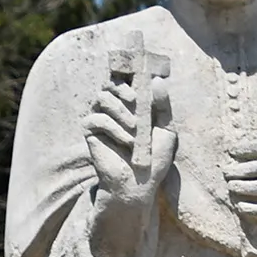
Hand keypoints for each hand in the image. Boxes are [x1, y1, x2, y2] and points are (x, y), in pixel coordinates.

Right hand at [84, 73, 175, 256]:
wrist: (140, 184)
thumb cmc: (154, 159)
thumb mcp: (166, 130)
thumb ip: (162, 105)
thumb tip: (157, 79)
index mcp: (130, 104)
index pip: (124, 79)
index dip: (126, 72)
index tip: (139, 77)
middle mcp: (113, 108)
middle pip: (110, 84)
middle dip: (123, 89)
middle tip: (135, 100)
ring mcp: (100, 118)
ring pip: (102, 98)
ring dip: (121, 111)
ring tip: (135, 129)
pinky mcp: (90, 132)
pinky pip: (97, 118)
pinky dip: (114, 128)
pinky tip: (127, 141)